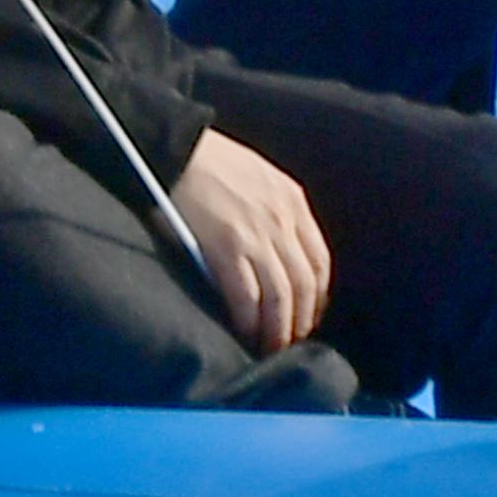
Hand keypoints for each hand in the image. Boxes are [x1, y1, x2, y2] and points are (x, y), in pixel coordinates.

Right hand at [171, 129, 334, 353]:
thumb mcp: (261, 179)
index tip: (309, 316)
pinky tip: (245, 335)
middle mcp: (283, 220)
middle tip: (290, 343)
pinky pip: (246, 295)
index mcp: (293, 201)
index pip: (319, 260)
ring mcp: (257, 234)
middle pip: (304, 284)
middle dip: (300, 320)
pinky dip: (249, 321)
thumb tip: (278, 254)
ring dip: (278, 329)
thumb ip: (275, 211)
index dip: (317, 296)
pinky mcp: (226, 246)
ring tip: (270, 349)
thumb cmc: (212, 163)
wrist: (177, 148)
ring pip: (280, 296)